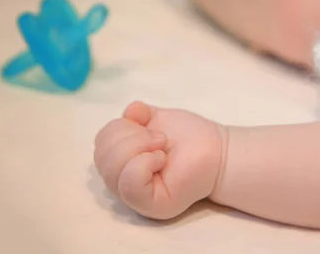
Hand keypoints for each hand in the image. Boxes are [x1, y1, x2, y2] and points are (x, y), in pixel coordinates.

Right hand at [94, 101, 225, 219]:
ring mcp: (135, 198)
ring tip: (162, 147)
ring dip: (138, 147)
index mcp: (121, 162)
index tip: (148, 125)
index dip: (119, 127)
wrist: (219, 150)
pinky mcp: (150, 206)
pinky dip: (144, 163)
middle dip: (130, 136)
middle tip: (160, 138)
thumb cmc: (190, 136)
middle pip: (101, 156)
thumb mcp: (157, 118)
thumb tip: (129, 112)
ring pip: (112, 170)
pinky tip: (161, 159)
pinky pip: (129, 184)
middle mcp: (123, 183)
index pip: (100, 144)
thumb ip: (138, 115)